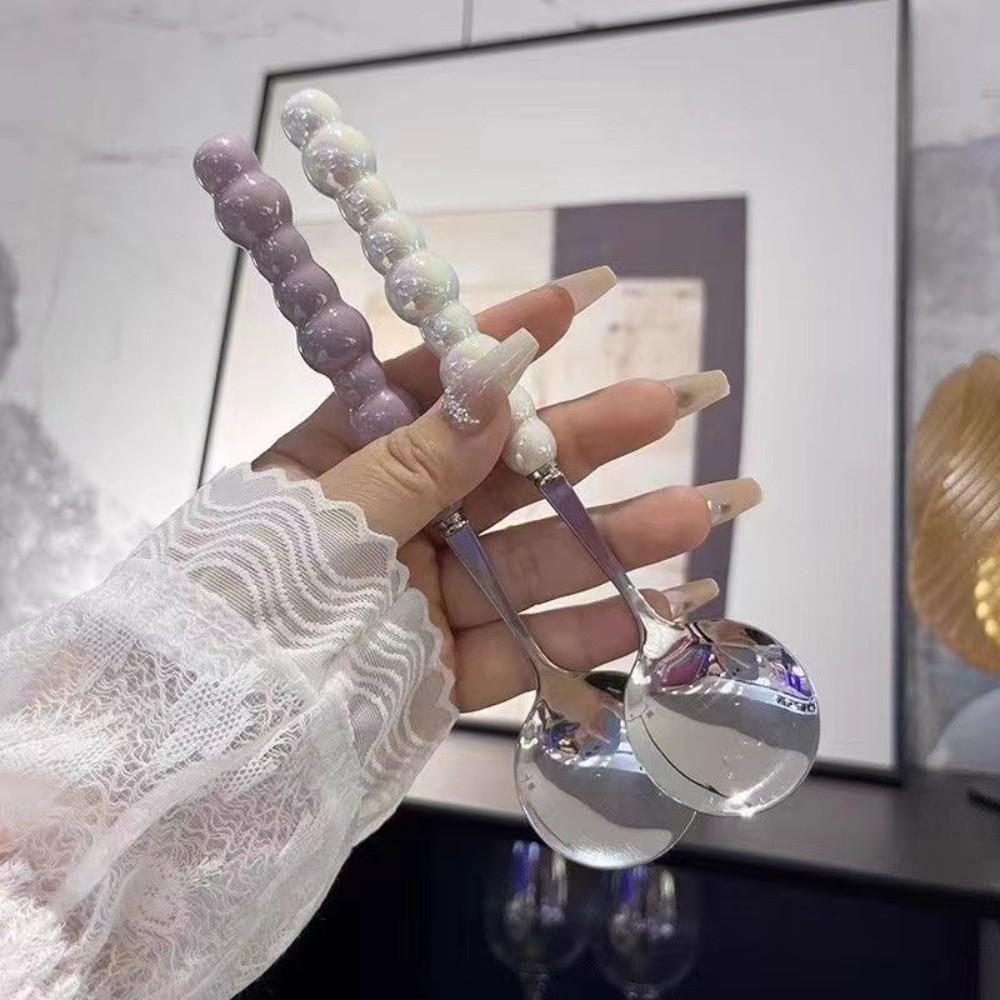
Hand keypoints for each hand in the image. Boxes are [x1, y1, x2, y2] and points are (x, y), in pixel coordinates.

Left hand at [255, 280, 731, 711]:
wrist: (208, 744)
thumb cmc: (249, 602)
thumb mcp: (330, 512)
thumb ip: (418, 455)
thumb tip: (497, 372)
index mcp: (346, 462)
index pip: (433, 384)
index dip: (503, 342)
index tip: (578, 299)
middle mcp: (395, 522)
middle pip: (504, 473)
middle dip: (589, 440)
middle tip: (674, 403)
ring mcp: (424, 598)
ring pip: (530, 561)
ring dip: (615, 538)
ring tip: (703, 507)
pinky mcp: (442, 671)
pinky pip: (523, 649)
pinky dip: (589, 633)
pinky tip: (659, 606)